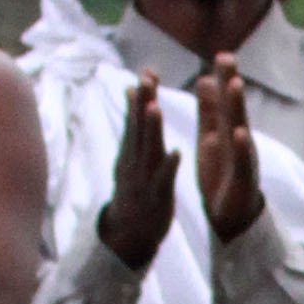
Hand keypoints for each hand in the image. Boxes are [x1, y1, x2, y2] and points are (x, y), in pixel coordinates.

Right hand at [96, 70, 178, 269]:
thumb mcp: (130, 153)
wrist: (128, 232)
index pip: (136, 118)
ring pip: (148, 150)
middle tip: (147, 78)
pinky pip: (163, 180)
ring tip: (155, 107)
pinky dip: (168, 166)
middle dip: (143, 102)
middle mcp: (136, 160)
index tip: (148, 71)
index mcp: (132, 149)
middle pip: (139, 128)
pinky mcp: (157, 196)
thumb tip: (131, 91)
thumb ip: (133, 124)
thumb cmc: (134, 188)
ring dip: (151, 129)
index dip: (141, 95)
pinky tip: (176, 152)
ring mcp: (144, 177)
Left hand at [194, 55, 263, 242]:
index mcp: (225, 129)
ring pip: (239, 128)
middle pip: (234, 107)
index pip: (224, 99)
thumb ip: (209, 110)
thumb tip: (205, 78)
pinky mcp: (242, 178)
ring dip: (237, 107)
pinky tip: (240, 133)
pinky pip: (242, 161)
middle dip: (230, 82)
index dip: (223, 78)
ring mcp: (242, 157)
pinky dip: (242, 147)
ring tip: (234, 84)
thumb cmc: (221, 173)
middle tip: (228, 57)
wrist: (230, 215)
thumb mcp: (211, 137)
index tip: (222, 54)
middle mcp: (237, 140)